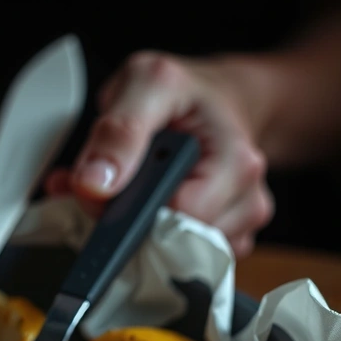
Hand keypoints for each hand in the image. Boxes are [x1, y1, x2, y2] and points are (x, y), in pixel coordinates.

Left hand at [46, 52, 273, 257]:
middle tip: (115, 184)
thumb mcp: (148, 82)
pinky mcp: (223, 240)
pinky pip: (177, 258)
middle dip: (130, 221)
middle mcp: (245, 202)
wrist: (221, 99)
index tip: (106, 192)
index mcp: (236, 165)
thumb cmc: (190, 92)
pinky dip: (150, 235)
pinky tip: (147, 203)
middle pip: (173, 245)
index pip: (176, 219)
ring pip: (171, 256)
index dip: (130, 211)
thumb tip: (94, 185)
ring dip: (137, 228)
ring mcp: (237, 226)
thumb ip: (119, 130)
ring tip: (134, 187)